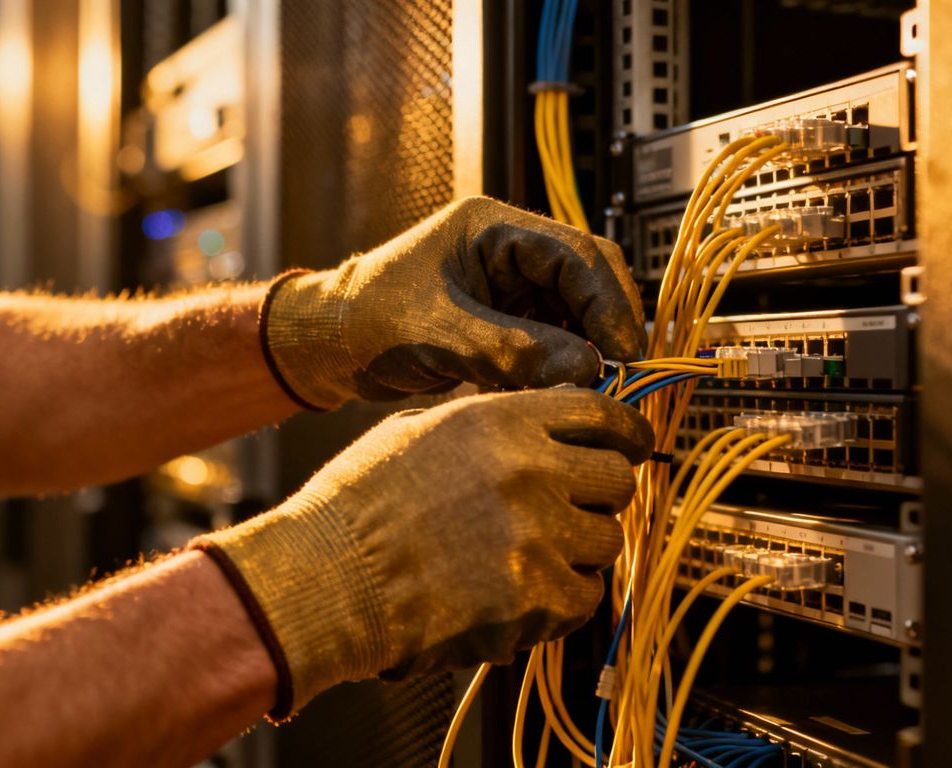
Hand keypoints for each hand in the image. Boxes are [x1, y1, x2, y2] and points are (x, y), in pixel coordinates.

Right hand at [191, 387, 652, 717]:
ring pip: (605, 542)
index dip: (623, 432)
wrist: (324, 581)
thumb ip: (488, 421)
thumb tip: (540, 422)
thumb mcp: (418, 430)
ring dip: (576, 551)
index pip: (601, 414)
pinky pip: (583, 599)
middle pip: (616, 478)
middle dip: (597, 495)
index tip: (630, 447)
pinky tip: (514, 595)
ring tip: (523, 558)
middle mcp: (528, 470)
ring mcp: (536, 536)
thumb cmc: (356, 508)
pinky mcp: (534, 598)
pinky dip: (558, 602)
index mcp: (501, 421)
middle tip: (566, 512)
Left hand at [261, 196, 645, 409]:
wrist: (328, 347)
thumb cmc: (366, 321)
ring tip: (588, 391)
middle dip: (606, 328)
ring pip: (573, 314)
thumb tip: (588, 368)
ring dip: (585, 351)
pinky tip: (557, 394)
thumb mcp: (440, 334)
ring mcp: (507, 286)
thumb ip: (514, 349)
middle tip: (620, 377)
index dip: (609, 303)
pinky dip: (560, 367)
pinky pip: (551, 339)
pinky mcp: (503, 321)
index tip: (623, 353)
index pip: (578, 254)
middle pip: (586, 280)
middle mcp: (507, 250)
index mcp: (492, 228)